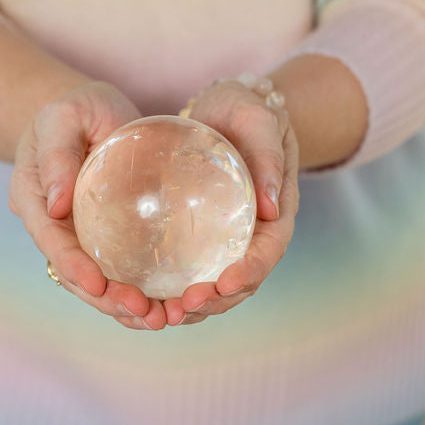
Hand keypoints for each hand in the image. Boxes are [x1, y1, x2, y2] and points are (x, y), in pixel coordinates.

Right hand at [9, 81, 169, 330]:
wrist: (91, 113)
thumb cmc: (76, 108)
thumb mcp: (64, 117)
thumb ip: (57, 155)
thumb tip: (56, 204)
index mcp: (33, 200)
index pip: (51, 241)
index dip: (73, 267)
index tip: (100, 286)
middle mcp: (52, 226)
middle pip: (74, 275)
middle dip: (106, 299)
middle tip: (144, 312)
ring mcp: (78, 237)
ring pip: (96, 283)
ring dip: (124, 306)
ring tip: (160, 319)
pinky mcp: (105, 240)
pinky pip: (118, 272)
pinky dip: (140, 292)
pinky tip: (168, 305)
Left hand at [164, 78, 300, 326]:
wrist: (227, 108)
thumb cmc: (247, 110)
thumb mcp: (259, 121)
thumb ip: (268, 157)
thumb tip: (271, 207)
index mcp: (276, 213)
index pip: (268, 253)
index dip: (248, 273)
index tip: (223, 283)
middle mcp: (255, 234)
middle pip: (242, 282)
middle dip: (215, 301)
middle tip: (181, 309)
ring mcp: (229, 240)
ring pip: (217, 286)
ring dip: (193, 307)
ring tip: (162, 316)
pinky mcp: (203, 238)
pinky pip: (192, 271)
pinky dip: (174, 291)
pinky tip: (147, 298)